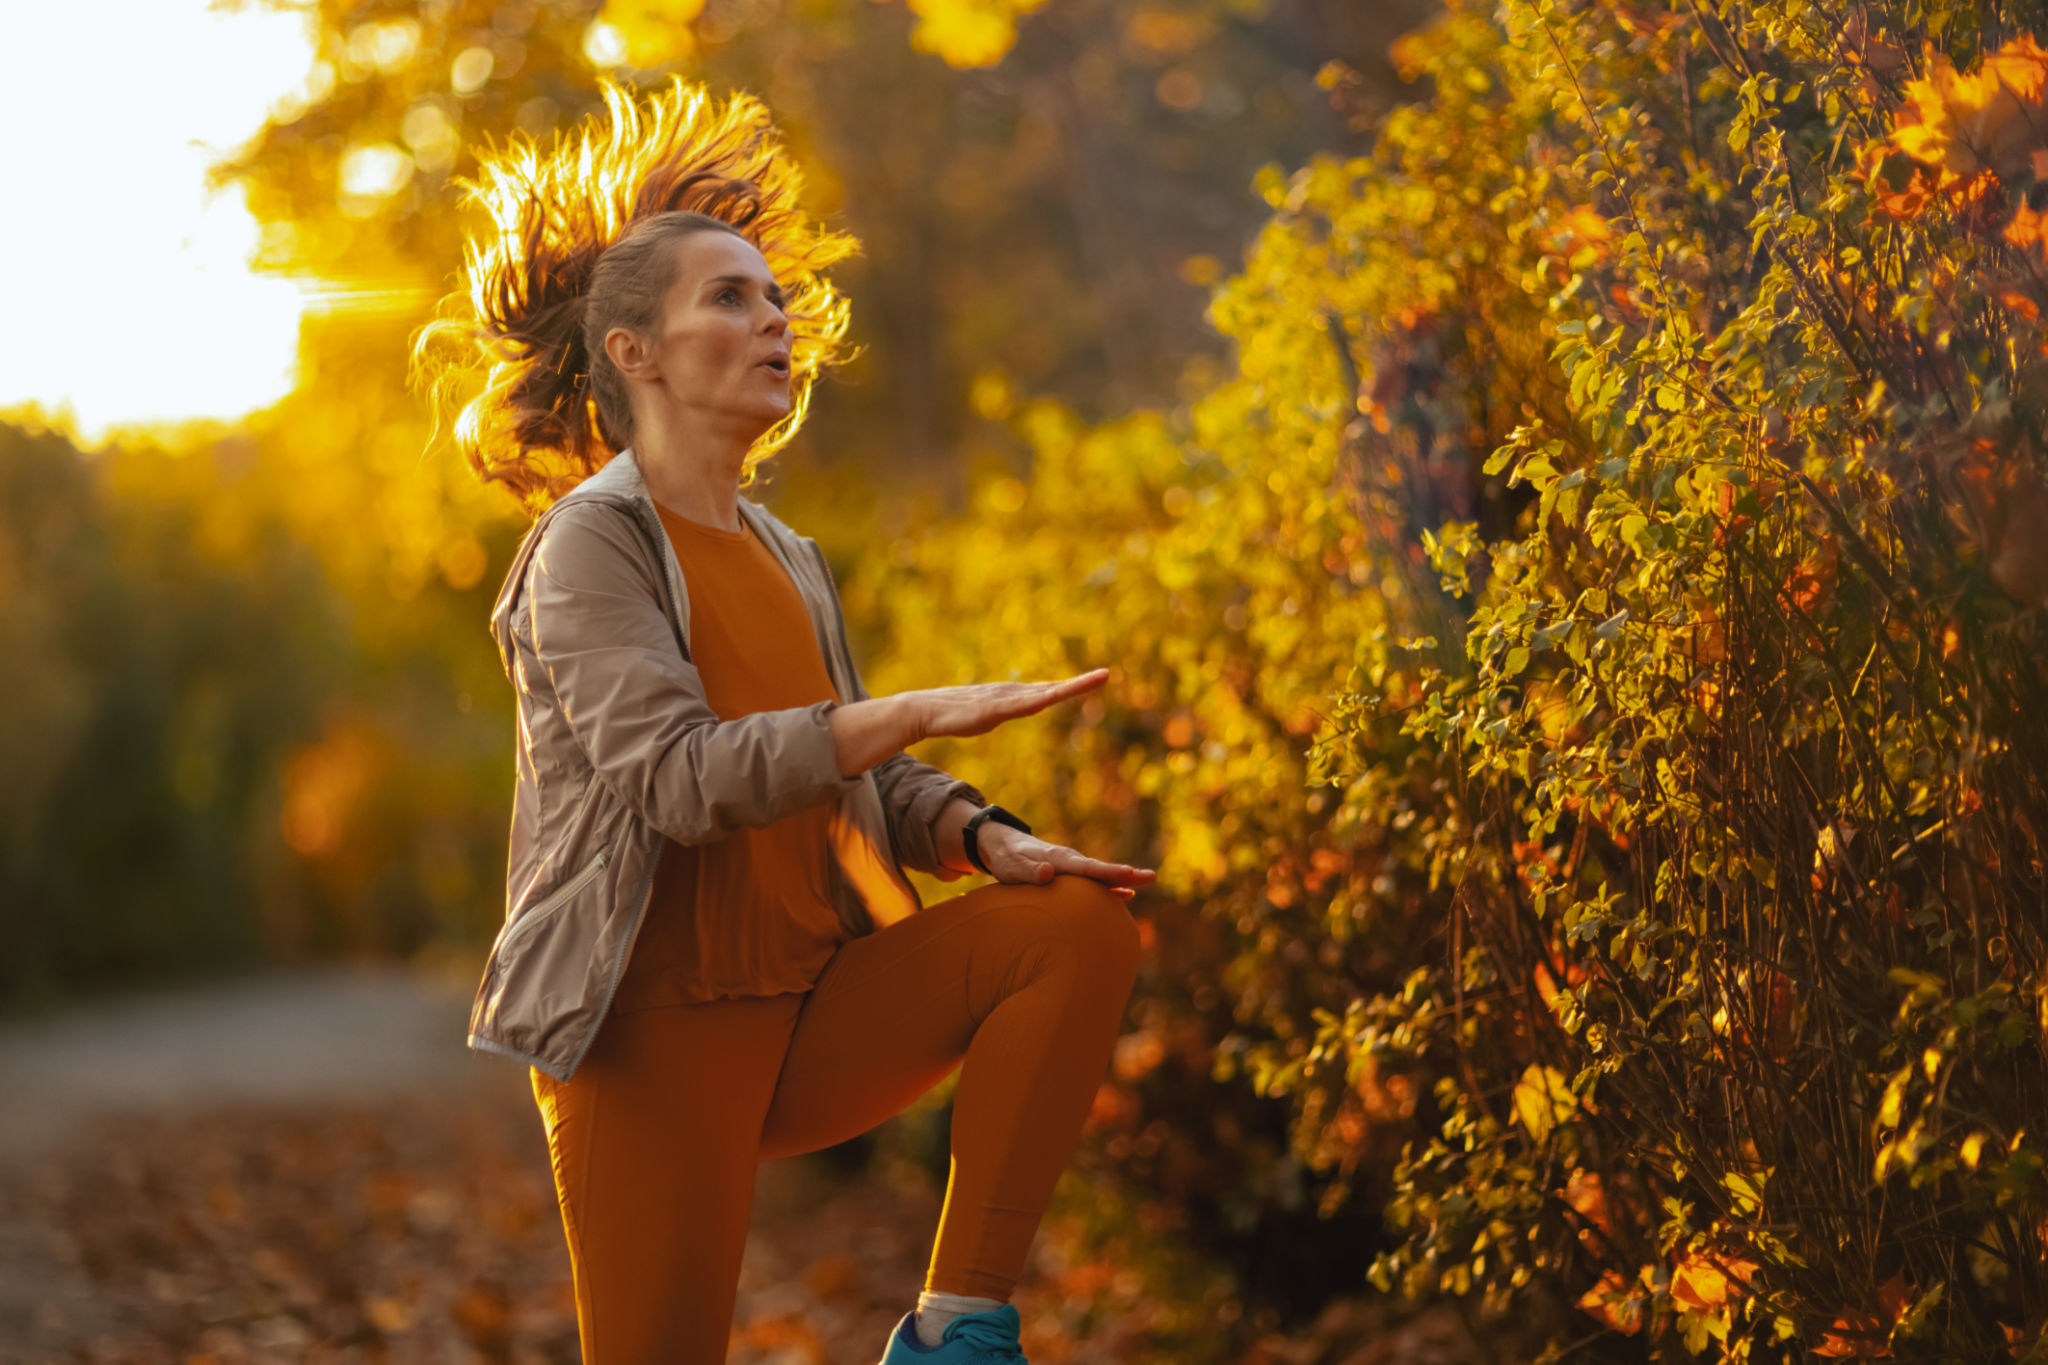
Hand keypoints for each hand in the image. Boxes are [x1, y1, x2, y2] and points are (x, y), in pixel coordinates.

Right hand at [906, 668, 1108, 742]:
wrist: (925, 709)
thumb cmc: (954, 715)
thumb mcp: (988, 715)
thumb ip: (1003, 712)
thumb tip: (1011, 712)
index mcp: (1015, 696)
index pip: (1049, 691)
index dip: (1074, 685)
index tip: (1098, 679)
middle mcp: (1013, 693)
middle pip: (1053, 688)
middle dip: (1080, 683)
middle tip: (1107, 675)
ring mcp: (1004, 699)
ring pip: (1044, 694)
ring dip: (1069, 688)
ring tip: (1092, 680)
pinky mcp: (992, 708)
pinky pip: (1021, 705)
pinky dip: (1040, 699)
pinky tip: (1052, 697)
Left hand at [975, 822, 1156, 899]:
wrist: (1003, 844)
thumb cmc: (1007, 858)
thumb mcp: (1012, 867)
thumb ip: (1030, 871)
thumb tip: (1049, 872)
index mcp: (1059, 859)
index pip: (1088, 868)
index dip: (1108, 873)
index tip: (1128, 874)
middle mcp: (1070, 861)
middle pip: (1102, 870)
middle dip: (1126, 874)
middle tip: (1150, 876)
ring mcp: (1072, 867)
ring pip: (1102, 875)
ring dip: (1123, 880)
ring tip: (1145, 883)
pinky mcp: (1070, 874)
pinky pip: (1095, 881)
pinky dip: (1111, 887)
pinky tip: (1125, 895)